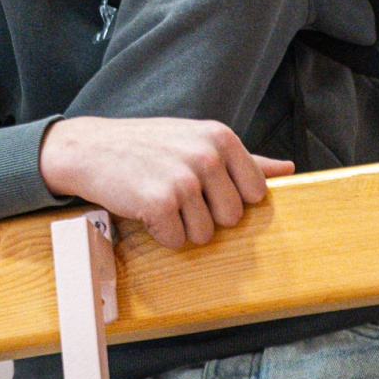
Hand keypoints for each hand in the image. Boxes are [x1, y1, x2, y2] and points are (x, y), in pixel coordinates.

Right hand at [38, 116, 292, 249]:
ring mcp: (184, 179)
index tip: (204, 188)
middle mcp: (207, 155)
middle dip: (204, 216)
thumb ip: (245, 159)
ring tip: (159, 198)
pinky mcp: (161, 203)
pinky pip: (177, 241)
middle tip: (176, 193)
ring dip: (180, 226)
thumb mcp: (198, 140)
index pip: (256, 194)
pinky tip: (145, 209)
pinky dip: (159, 233)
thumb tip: (288, 170)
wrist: (90, 149)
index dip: (228, 198)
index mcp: (222, 138)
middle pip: (232, 219)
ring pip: (205, 235)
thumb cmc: (147, 146)